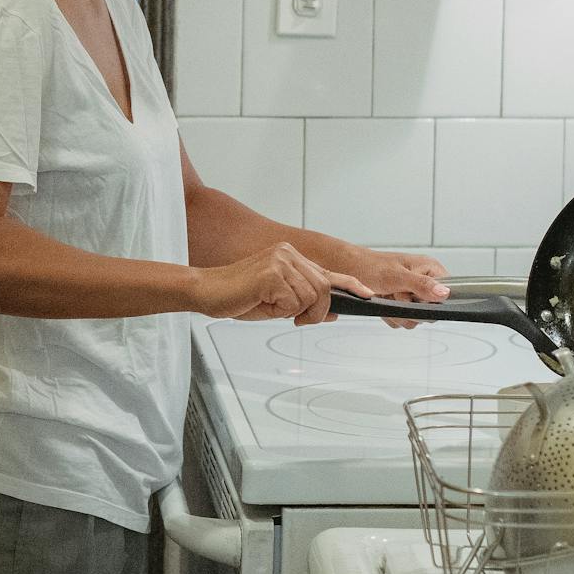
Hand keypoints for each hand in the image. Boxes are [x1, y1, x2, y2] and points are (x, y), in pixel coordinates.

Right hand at [193, 243, 373, 325]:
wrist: (205, 290)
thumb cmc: (238, 296)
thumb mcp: (277, 302)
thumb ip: (303, 303)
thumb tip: (332, 312)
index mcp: (290, 256)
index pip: (327, 272)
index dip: (350, 285)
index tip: (367, 294)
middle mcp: (288, 254)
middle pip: (324, 289)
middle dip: (316, 312)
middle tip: (295, 319)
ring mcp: (281, 261)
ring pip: (311, 297)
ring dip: (294, 312)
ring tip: (271, 307)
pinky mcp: (272, 273)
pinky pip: (293, 302)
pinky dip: (280, 311)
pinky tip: (262, 302)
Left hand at [336, 250, 449, 328]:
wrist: (348, 270)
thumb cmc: (371, 266)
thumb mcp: (397, 276)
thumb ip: (422, 284)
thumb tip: (445, 294)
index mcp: (430, 269)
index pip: (448, 293)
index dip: (433, 301)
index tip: (416, 298)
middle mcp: (425, 283)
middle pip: (431, 311)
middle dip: (411, 308)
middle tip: (396, 294)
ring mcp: (413, 296)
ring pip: (416, 319)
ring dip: (398, 312)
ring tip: (387, 296)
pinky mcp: (402, 306)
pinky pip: (402, 321)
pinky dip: (390, 315)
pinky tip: (383, 302)